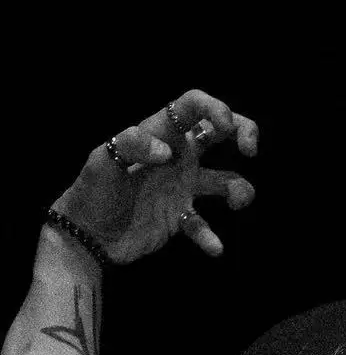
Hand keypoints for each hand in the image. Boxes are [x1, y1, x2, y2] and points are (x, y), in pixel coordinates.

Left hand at [50, 89, 258, 264]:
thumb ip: (131, 145)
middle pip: (219, 131)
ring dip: (240, 190)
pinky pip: (204, 224)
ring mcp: (181, 188)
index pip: (193, 106)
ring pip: (225, 180)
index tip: (225, 128)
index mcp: (159, 135)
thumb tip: (167, 152)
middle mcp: (177, 157)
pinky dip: (211, 237)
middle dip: (243, 131)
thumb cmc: (92, 192)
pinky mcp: (180, 218)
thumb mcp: (102, 162)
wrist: (87, 234)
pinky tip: (213, 247)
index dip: (215, 108)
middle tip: (250, 150)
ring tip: (235, 204)